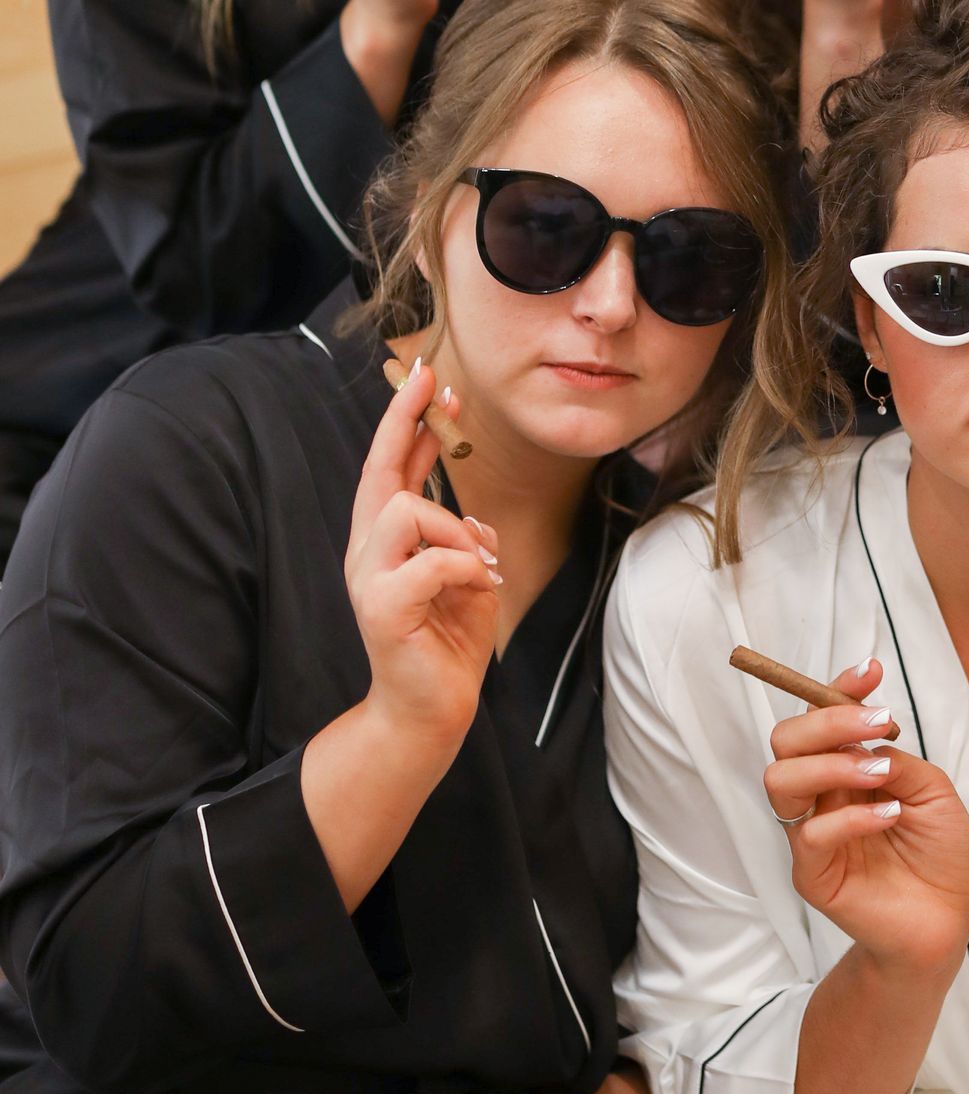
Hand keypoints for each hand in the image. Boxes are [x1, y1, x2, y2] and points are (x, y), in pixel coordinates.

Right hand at [343, 358, 500, 757]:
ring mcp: (368, 578)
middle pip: (379, 472)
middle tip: (432, 381)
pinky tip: (475, 588)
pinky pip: (433, 561)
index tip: (431, 381)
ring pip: (406, 508)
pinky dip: (465, 568)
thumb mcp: (468, 581)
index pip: (391, 470)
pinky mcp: (380, 607)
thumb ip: (464, 543)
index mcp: (385, 543)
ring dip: (454, 528)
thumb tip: (475, 519)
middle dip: (404, 421)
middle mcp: (366, 552)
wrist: (429, 712)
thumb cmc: (446, 646)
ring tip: (476, 566)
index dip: (409, 425)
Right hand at [766, 659, 968, 975]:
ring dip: (832, 763)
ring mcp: (811, 834)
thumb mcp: (933, 791)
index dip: (838, 689)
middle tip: (879, 724)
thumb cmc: (941, 855)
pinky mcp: (812, 874)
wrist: (948, 919)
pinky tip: (890, 818)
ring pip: (781, 779)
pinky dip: (852, 817)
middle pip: (786, 740)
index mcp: (846, 769)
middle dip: (828, 721)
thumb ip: (896, 758)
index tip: (870, 671)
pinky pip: (811, 834)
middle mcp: (822, 795)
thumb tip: (868, 735)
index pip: (821, 719)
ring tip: (881, 774)